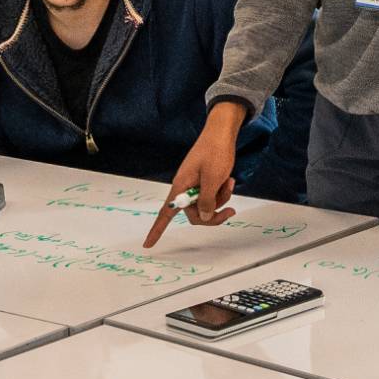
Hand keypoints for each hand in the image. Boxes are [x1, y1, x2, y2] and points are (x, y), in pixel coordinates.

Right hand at [144, 104, 244, 247]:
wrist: (221, 133)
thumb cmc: (215, 152)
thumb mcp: (213, 178)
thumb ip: (207, 201)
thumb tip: (203, 217)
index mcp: (181, 187)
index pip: (165, 213)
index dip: (156, 230)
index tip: (147, 245)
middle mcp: (185, 188)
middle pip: (196, 214)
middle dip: (214, 212)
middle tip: (231, 209)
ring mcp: (195, 185)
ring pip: (207, 205)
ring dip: (221, 199)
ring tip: (229, 182)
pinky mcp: (204, 182)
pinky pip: (212, 196)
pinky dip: (222, 191)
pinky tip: (229, 179)